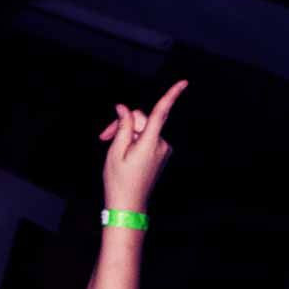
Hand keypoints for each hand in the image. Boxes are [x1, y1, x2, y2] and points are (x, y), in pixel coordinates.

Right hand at [97, 80, 186, 211]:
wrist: (128, 205)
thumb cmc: (119, 180)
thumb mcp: (115, 151)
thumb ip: (122, 126)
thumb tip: (124, 109)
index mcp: (150, 143)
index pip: (161, 113)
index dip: (172, 95)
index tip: (184, 82)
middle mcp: (160, 144)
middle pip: (141, 120)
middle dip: (123, 123)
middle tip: (103, 136)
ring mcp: (162, 150)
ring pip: (142, 129)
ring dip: (126, 133)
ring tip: (110, 146)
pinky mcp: (160, 154)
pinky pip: (145, 138)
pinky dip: (132, 140)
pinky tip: (122, 152)